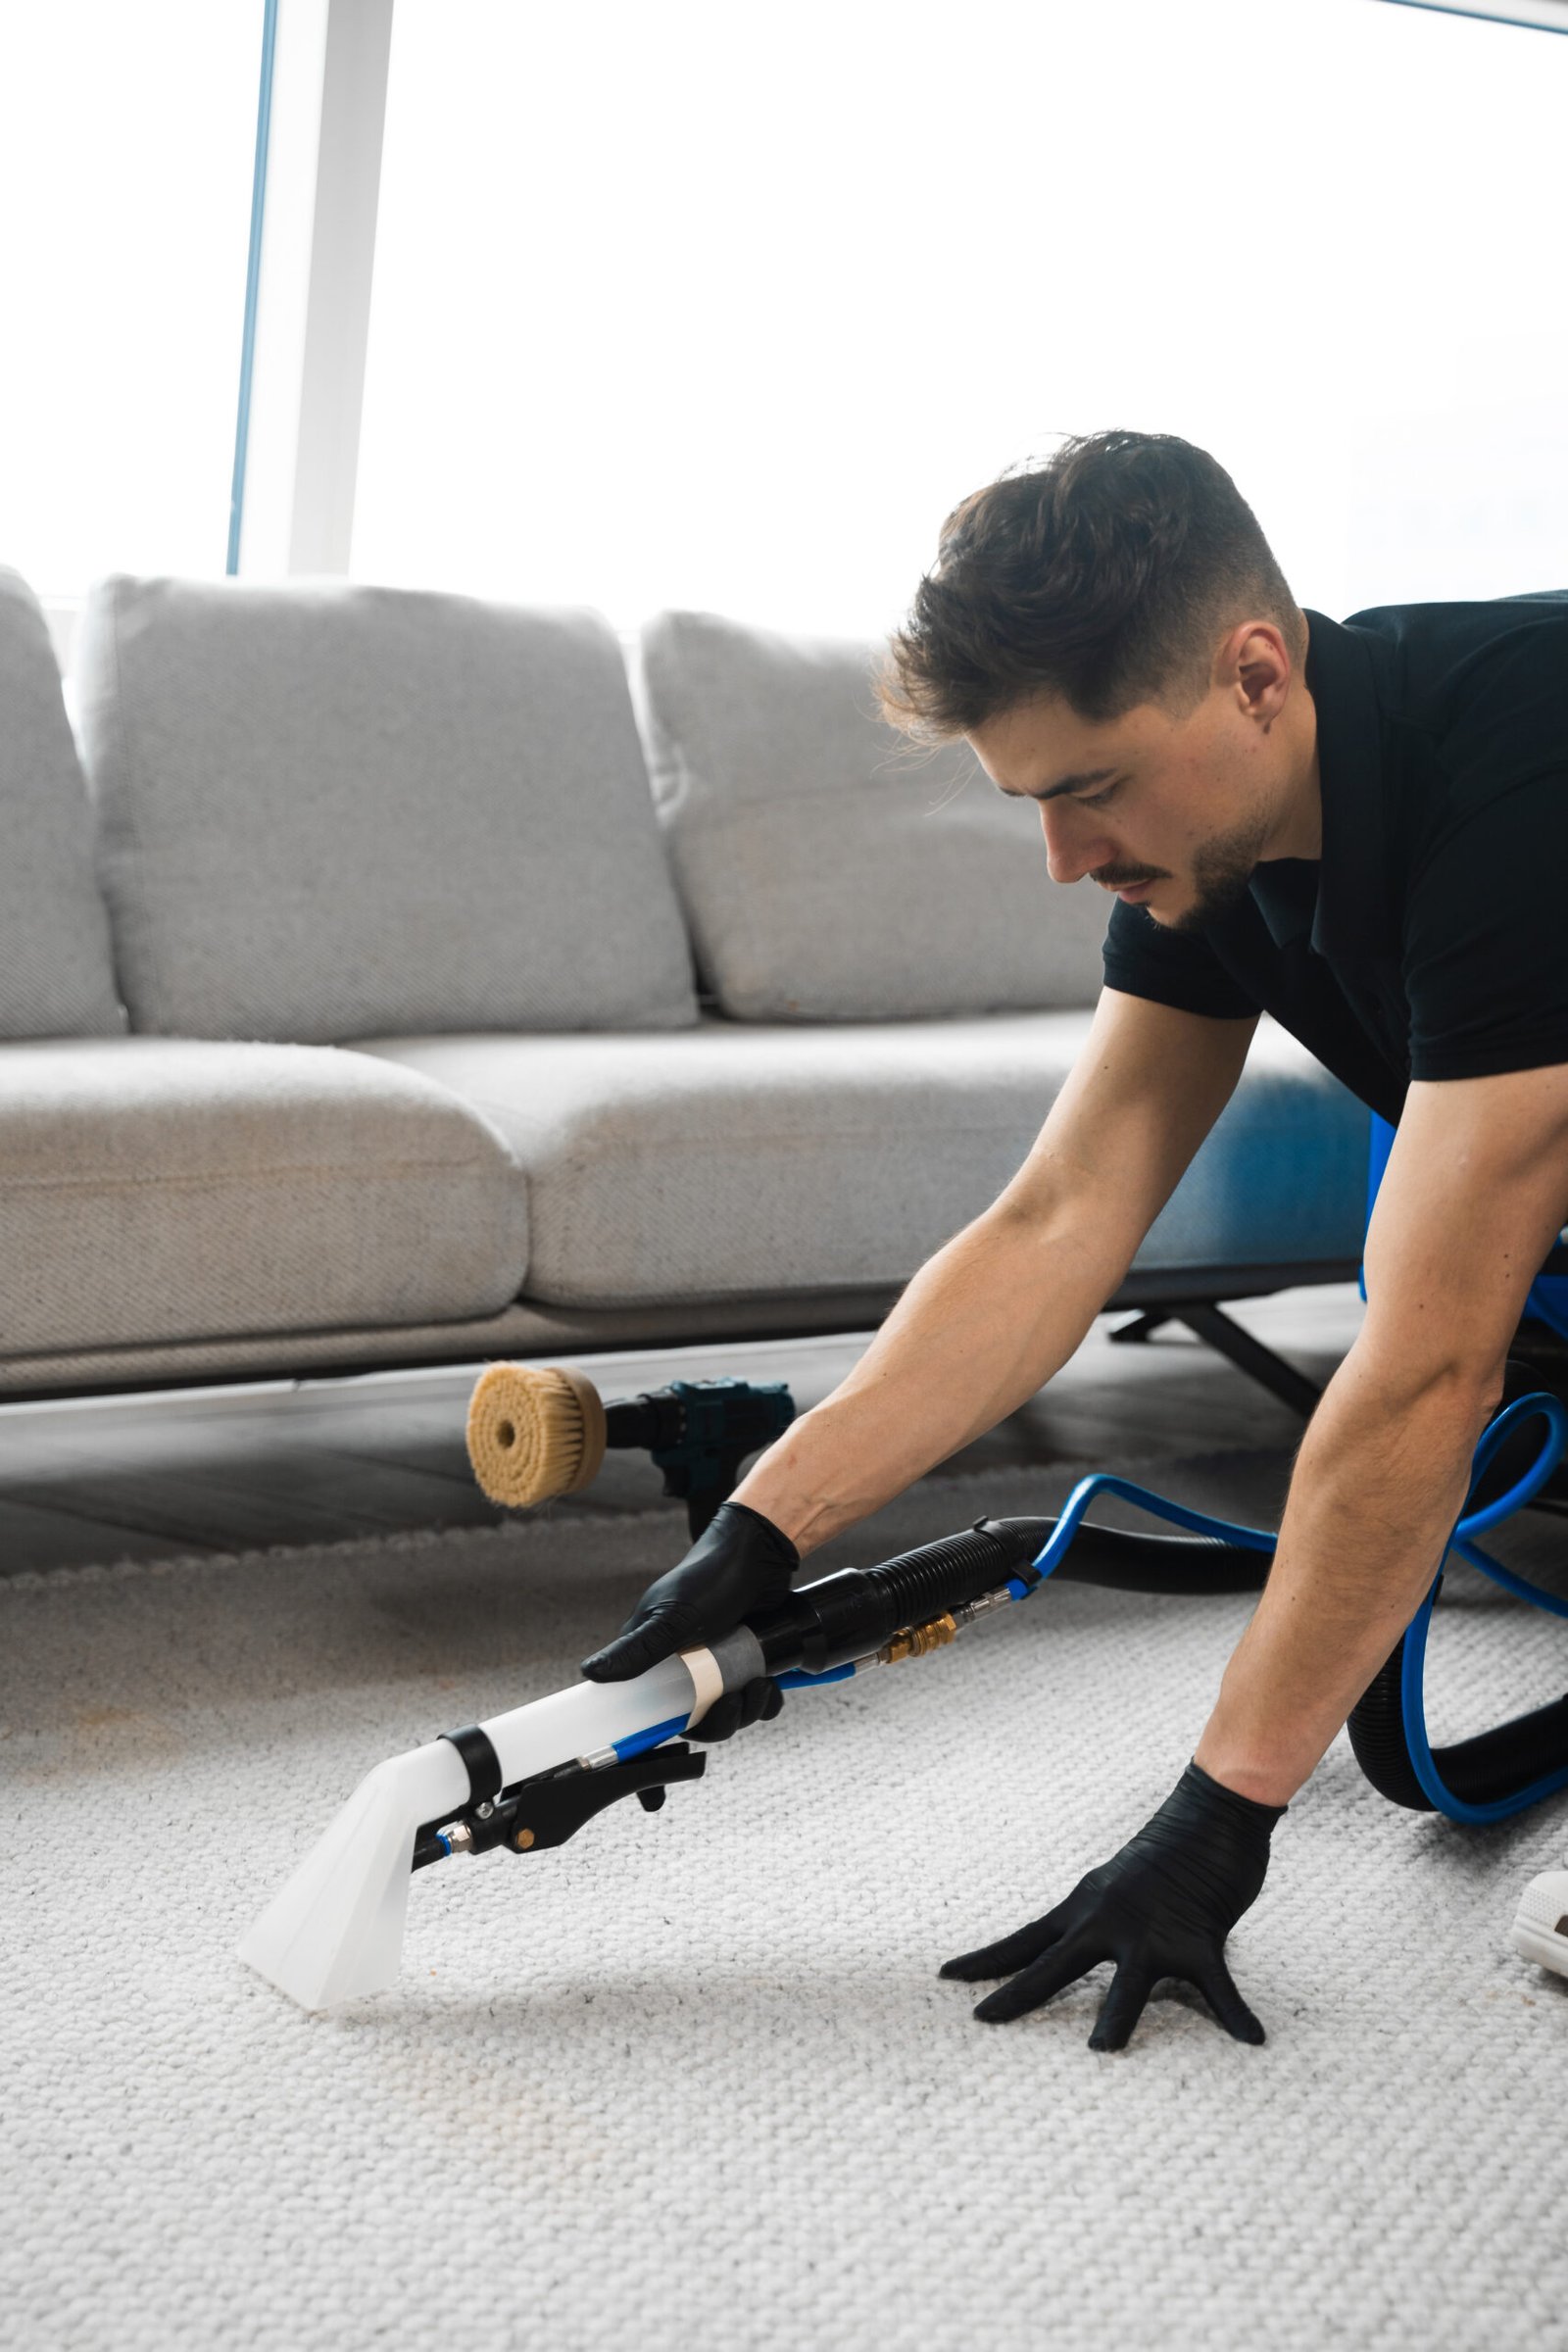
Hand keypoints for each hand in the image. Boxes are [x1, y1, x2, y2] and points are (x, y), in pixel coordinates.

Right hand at [578, 1498, 796, 1741]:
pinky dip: (765, 1699)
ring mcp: (716, 1666)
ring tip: (760, 1685)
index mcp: (652, 1658)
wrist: (760, 1554)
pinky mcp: (745, 1662)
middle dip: (720, 1720)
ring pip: (728, 1711)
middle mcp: (682, 1666)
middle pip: (696, 1718)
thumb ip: (636, 1649)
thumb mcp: (672, 1617)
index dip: (662, 1733)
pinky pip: (753, 1698)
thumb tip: (590, 1673)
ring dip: (747, 1709)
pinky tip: (770, 1684)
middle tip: (735, 1701)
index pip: (647, 1711)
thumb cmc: (710, 1578)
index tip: (679, 1748)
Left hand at [940, 1761, 1284, 2049]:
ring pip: (1129, 1983)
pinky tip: (1251, 2038)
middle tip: (982, 2020)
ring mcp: (1153, 1931)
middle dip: (1018, 1994)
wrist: (1209, 1815)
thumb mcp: (1115, 1887)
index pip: (1025, 1939)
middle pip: (1054, 1964)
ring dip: (1116, 2018)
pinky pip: (1218, 1986)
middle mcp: (1109, 1921)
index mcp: (1085, 1909)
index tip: (947, 1975)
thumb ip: (1096, 1921)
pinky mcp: (1200, 1938)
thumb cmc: (1164, 1856)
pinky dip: (1235, 2013)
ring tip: (1100, 2050)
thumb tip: (1077, 1946)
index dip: (987, 1960)